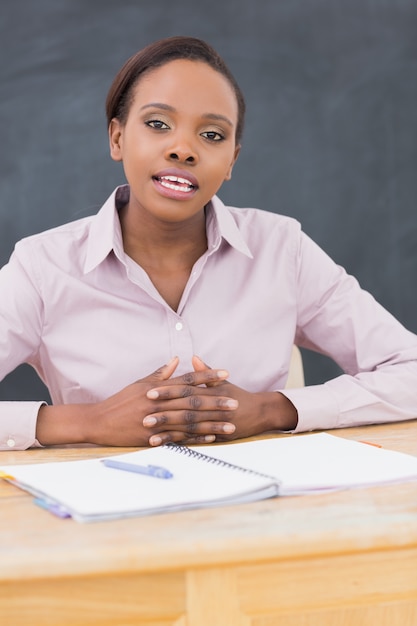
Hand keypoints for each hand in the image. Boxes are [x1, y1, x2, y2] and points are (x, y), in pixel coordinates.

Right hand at [88, 357, 238, 445]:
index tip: (226, 373)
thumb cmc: (120, 401)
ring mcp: (156, 421)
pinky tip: (211, 438)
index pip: (187, 379)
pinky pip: (178, 438)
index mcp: (157, 388)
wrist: (99, 422)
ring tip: (230, 425)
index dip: (207, 376)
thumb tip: (177, 360)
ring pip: (189, 422)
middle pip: (192, 401)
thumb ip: (160, 373)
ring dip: (211, 424)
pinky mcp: (153, 438)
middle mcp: (159, 403)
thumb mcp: (139, 383)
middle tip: (235, 402)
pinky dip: (195, 438)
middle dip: (216, 401)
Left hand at [143, 356, 297, 444]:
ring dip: (169, 431)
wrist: (261, 413)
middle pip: (185, 410)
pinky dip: (180, 442)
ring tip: (149, 434)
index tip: (149, 392)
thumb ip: (205, 373)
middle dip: (164, 413)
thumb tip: (193, 357)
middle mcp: (212, 408)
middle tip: (143, 416)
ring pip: (189, 427)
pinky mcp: (216, 437)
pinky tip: (165, 445)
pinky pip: (196, 440)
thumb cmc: (238, 395)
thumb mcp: (223, 382)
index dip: (168, 391)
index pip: (186, 390)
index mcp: (210, 392)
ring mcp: (215, 424)